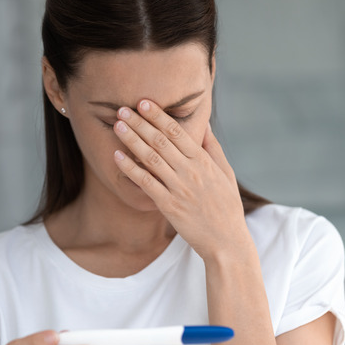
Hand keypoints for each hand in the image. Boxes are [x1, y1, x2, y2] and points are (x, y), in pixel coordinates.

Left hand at [113, 99, 251, 260]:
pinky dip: (130, 169)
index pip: (178, 132)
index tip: (143, 102)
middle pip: (161, 141)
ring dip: (132, 140)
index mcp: (204, 161)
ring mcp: (179, 189)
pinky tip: (117, 157)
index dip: (158, 116)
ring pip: (151, 158)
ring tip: (117, 126)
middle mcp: (190, 172)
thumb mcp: (226, 174)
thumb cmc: (227, 207)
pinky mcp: (169, 206)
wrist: (227, 241)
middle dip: (140, 123)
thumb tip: (204, 125)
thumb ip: (213, 148)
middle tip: (122, 109)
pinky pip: (146, 184)